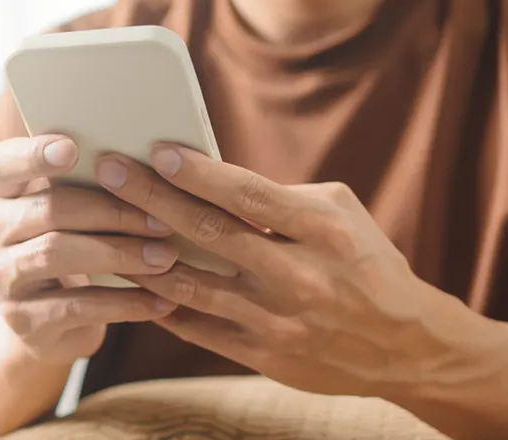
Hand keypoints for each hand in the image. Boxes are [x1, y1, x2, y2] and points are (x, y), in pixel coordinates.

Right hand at [0, 135, 178, 363]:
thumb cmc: (78, 245)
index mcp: (3, 192)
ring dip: (122, 254)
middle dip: (114, 212)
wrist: (53, 323)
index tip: (72, 149)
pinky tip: (161, 300)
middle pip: (50, 209)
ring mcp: (1, 277)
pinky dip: (125, 302)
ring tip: (167, 257)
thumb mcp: (77, 213)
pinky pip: (77, 306)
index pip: (4, 163)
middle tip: (164, 221)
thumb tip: (157, 162)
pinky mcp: (23, 320)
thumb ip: (96, 183)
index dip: (34, 154)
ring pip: (59, 254)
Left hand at [95, 145, 455, 396]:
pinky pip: (198, 328)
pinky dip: (163, 303)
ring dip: (143, 254)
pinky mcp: (265, 355)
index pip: (248, 196)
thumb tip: (217, 183)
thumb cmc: (370, 264)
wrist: (403, 344)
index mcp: (323, 231)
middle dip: (152, 199)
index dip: (198, 173)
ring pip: (192, 285)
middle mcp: (299, 275)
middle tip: (109, 171)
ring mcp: (278, 320)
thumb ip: (284, 198)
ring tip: (105, 228)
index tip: (156, 151)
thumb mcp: (342, 214)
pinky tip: (134, 282)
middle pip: (210, 233)